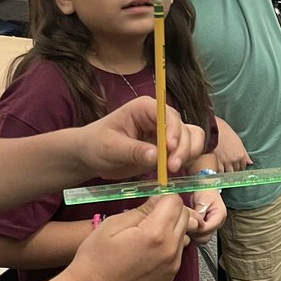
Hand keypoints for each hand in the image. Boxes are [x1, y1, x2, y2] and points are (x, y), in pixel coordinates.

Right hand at [69, 195, 191, 280]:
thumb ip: (141, 210)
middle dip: (170, 212)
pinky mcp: (169, 278)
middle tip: (147, 218)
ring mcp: (172, 267)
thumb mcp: (113, 224)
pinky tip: (147, 252)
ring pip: (183, 235)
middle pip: (185, 218)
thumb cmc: (95, 259)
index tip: (150, 203)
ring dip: (171, 230)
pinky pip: (177, 253)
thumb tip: (158, 201)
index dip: (163, 198)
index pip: (176, 202)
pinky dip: (168, 247)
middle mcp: (170, 251)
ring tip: (147, 236)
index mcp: (156, 234)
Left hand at [80, 97, 205, 178]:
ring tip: (173, 170)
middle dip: (182, 148)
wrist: (90, 156)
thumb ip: (134, 151)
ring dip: (188, 154)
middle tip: (172, 168)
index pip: (168, 115)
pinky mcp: (167, 149)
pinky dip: (186, 161)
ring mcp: (165, 133)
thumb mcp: (111, 147)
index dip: (174, 131)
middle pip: (184, 128)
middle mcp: (160, 117)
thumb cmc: (95, 144)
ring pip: (191, 139)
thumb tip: (156, 156)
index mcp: (145, 108)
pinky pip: (186, 152)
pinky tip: (174, 172)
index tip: (171, 150)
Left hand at [189, 190, 225, 243]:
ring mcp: (212, 226)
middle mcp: (217, 223)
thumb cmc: (206, 190)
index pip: (208, 229)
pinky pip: (200, 235)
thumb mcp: (203, 200)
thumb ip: (200, 213)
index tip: (189, 224)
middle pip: (206, 237)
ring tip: (187, 226)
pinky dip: (193, 233)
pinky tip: (188, 226)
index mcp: (220, 216)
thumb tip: (196, 225)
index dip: (197, 229)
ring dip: (193, 235)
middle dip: (195, 234)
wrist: (205, 186)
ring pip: (202, 238)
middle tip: (186, 226)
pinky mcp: (206, 226)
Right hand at [214, 119, 251, 171]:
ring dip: (227, 172)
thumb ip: (245, 154)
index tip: (237, 168)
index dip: (240, 168)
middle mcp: (235, 159)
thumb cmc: (227, 134)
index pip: (243, 166)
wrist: (215, 130)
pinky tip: (219, 170)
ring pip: (229, 172)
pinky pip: (220, 172)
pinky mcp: (217, 162)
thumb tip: (250, 162)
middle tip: (231, 169)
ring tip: (225, 170)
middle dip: (234, 170)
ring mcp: (226, 161)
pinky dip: (220, 172)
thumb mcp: (239, 142)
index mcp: (241, 155)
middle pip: (236, 170)